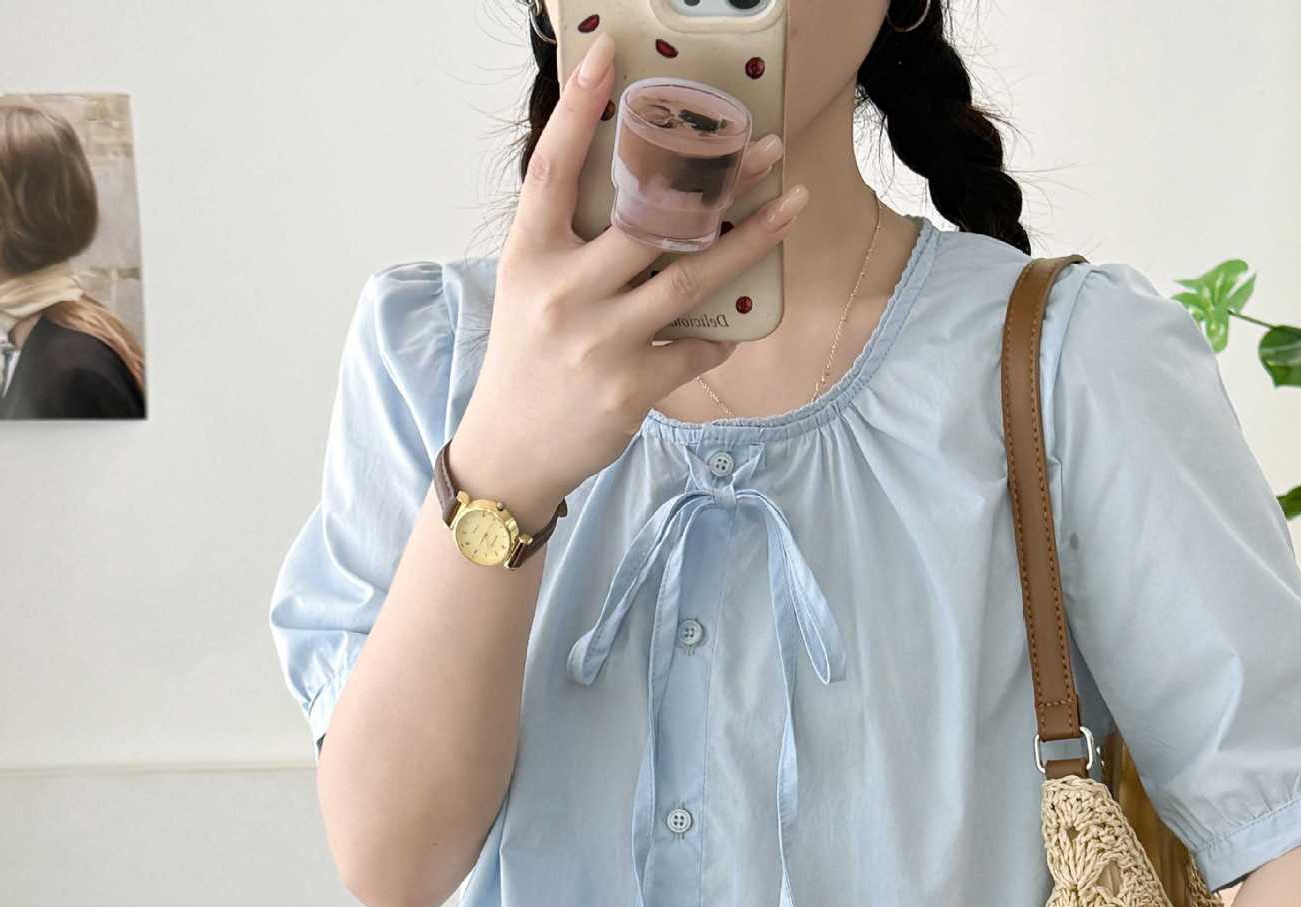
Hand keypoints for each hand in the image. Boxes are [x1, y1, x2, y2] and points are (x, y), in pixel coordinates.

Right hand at [463, 26, 802, 504]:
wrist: (510, 452)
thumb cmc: (527, 362)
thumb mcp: (529, 290)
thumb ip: (571, 244)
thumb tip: (639, 195)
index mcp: (530, 256)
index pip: (552, 168)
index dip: (577, 110)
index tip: (608, 60)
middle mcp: (564, 292)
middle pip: (650, 217)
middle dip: (715, 177)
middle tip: (765, 146)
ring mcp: (600, 341)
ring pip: (691, 277)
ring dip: (749, 240)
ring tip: (790, 207)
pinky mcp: (631, 387)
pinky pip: (696, 348)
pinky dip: (721, 334)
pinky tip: (737, 323)